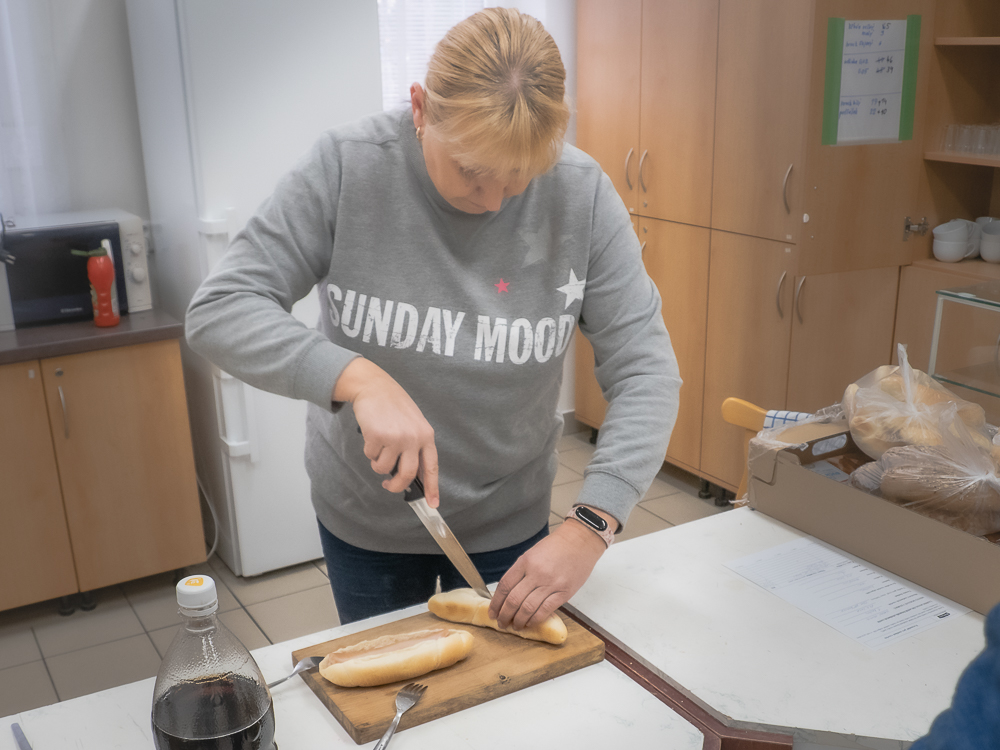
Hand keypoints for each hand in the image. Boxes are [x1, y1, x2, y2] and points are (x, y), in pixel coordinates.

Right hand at [333, 358, 439, 506]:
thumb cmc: (394, 406)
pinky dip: (369, 451)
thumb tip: (412, 475)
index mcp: (426, 435)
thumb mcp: (413, 424)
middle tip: (388, 485)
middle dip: (395, 486)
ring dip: (378, 464)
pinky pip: (371, 456)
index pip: (431, 467)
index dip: (432, 488)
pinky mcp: (377, 436)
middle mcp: (413, 438)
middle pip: (407, 475)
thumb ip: (415, 447)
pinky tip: (371, 436)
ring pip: (384, 468)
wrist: (375, 387)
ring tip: (378, 449)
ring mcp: (395, 437)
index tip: (432, 503)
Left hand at [488, 514, 609, 630]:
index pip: (505, 586)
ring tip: (515, 626)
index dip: (496, 602)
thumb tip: (509, 593)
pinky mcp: (564, 592)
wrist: (580, 541)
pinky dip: (535, 619)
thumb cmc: (556, 546)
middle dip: (505, 615)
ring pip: (528, 608)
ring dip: (519, 620)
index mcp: (525, 561)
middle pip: (514, 599)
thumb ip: (521, 571)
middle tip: (502, 623)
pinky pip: (545, 610)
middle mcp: (536, 573)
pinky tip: (530, 623)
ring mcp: (551, 583)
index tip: (492, 612)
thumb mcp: (532, 553)